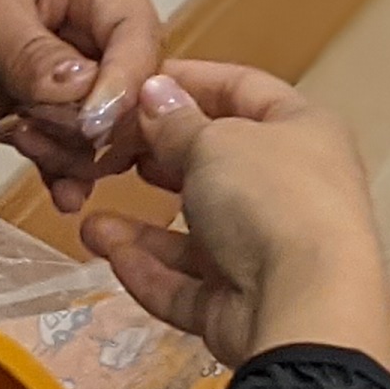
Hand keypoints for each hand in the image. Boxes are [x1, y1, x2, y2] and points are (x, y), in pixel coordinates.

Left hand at [0, 0, 166, 210]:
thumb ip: (29, 50)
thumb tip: (80, 89)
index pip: (139, 39)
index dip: (125, 85)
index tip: (92, 122)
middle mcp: (96, 37)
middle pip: (132, 96)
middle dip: (98, 128)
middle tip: (44, 134)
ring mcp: (69, 82)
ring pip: (104, 134)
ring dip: (75, 154)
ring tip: (27, 142)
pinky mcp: (39, 115)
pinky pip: (68, 153)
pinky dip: (66, 175)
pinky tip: (63, 194)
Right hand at [84, 64, 389, 367]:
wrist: (305, 306)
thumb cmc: (269, 197)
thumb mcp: (216, 144)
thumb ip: (178, 123)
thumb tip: (156, 92)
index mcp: (302, 131)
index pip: (243, 89)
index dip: (188, 82)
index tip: (133, 84)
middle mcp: (290, 187)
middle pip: (217, 163)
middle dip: (159, 156)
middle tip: (104, 149)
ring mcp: (267, 251)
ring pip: (195, 230)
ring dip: (141, 222)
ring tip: (85, 206)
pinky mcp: (241, 304)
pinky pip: (187, 282)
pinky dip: (147, 267)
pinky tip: (105, 249)